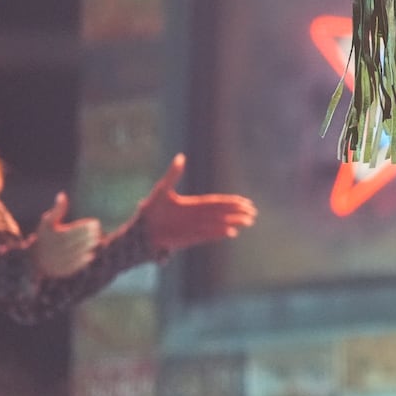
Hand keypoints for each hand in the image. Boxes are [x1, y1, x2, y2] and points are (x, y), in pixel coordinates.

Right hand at [31, 193, 101, 278]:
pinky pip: (79, 264)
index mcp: (57, 235)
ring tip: (98, 240)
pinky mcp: (64, 270)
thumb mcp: (47, 222)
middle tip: (98, 232)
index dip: (89, 226)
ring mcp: (62, 260)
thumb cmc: (44, 238)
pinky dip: (86, 258)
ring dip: (92, 246)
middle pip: (82, 240)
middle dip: (93, 235)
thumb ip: (57, 209)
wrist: (34, 261)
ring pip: (82, 251)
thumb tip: (62, 194)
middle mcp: (59, 248)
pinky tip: (91, 253)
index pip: (78, 229)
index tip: (95, 223)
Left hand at [138, 154, 257, 251]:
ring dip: (234, 222)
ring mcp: (196, 227)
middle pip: (223, 213)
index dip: (232, 202)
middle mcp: (198, 216)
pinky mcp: (192, 238)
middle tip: (253, 212)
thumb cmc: (151, 210)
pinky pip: (210, 235)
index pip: (217, 202)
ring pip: (219, 224)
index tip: (245, 201)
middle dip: (238, 212)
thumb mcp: (163, 189)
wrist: (142, 231)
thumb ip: (174, 174)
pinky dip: (220, 234)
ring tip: (248, 222)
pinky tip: (232, 232)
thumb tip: (181, 156)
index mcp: (194, 204)